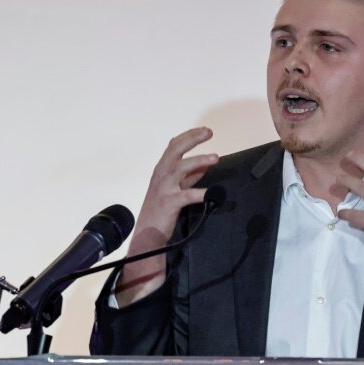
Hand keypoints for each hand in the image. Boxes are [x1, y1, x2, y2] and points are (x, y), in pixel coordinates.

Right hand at [115, 127, 217, 305]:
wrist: (148, 234)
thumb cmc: (162, 210)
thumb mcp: (175, 188)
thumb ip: (190, 176)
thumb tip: (206, 164)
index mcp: (162, 170)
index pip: (174, 145)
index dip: (190, 135)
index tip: (206, 130)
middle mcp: (161, 175)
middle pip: (175, 150)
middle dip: (192, 139)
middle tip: (209, 132)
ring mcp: (163, 189)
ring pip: (179, 168)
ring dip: (198, 160)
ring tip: (215, 157)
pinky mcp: (168, 204)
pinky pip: (186, 195)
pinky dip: (200, 192)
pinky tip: (212, 193)